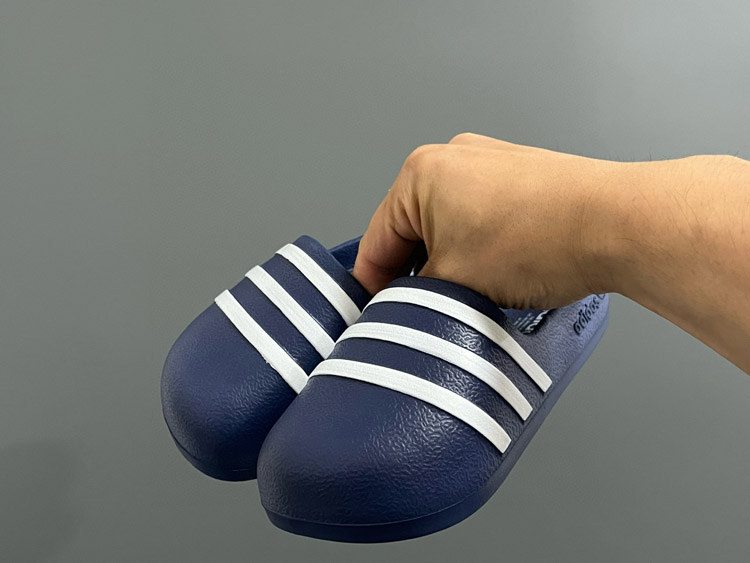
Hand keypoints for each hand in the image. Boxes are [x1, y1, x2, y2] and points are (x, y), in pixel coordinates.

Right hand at [353, 133, 626, 308]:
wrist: (616, 224)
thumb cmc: (541, 238)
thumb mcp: (452, 283)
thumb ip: (413, 296)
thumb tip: (406, 305)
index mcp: (420, 174)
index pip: (376, 241)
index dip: (371, 286)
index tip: (375, 314)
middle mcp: (452, 158)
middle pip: (412, 233)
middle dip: (418, 274)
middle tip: (428, 311)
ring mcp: (490, 164)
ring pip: (449, 228)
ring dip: (452, 264)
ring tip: (475, 294)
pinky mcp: (521, 177)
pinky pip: (481, 220)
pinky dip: (481, 250)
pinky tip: (500, 275)